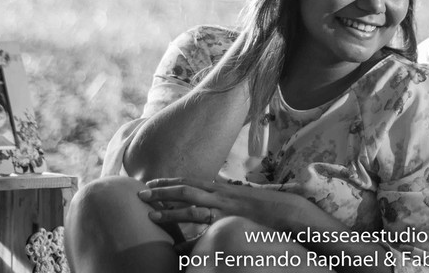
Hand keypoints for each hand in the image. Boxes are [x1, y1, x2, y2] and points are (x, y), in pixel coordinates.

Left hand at [138, 177, 326, 233]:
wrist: (288, 212)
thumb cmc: (266, 207)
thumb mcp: (241, 198)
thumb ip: (226, 197)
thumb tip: (213, 199)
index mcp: (222, 188)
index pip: (191, 181)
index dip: (170, 181)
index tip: (152, 181)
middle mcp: (220, 195)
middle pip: (185, 189)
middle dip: (161, 190)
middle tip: (139, 192)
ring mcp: (224, 209)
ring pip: (190, 207)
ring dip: (168, 211)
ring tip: (149, 215)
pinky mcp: (230, 223)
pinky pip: (206, 232)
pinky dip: (190, 241)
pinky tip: (176, 248)